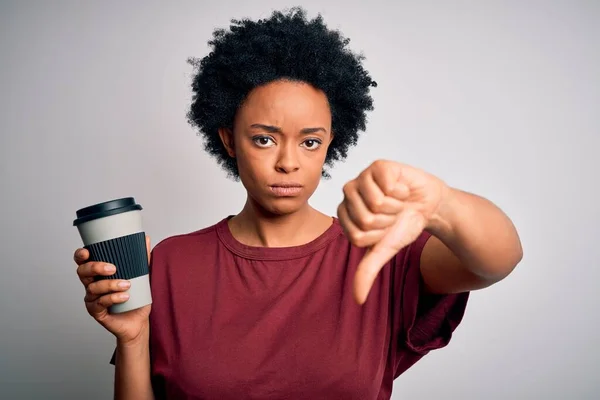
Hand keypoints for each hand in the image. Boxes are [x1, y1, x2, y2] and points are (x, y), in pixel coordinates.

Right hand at [74, 235, 151, 344]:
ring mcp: (92, 298)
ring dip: (110, 285)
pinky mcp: (96, 312)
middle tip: (113, 268)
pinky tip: (124, 297)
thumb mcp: (142, 275)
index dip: (80, 255)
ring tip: (127, 285)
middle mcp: (91, 284)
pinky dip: (112, 298)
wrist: (139, 321)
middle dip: (95, 267)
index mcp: (98, 273)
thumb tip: (146, 238)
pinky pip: (100, 303)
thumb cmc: (137, 297)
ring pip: (93, 288)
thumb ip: (142, 258)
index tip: (87, 251)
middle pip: (82, 272)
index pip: (83, 261)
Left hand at [337, 160, 449, 303]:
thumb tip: (358, 299)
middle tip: (393, 214)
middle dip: (388, 221)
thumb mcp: (385, 250)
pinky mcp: (378, 166)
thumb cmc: (403, 225)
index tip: (385, 229)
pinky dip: (401, 193)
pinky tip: (401, 189)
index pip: (356, 236)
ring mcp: (362, 177)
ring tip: (397, 201)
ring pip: (376, 203)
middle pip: (365, 219)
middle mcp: (348, 194)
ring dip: (395, 207)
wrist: (429, 206)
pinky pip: (387, 187)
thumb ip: (367, 271)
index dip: (378, 236)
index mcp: (344, 214)